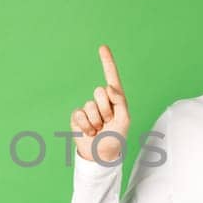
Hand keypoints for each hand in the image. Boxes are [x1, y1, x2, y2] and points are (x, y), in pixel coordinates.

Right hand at [70, 45, 130, 162]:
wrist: (100, 155)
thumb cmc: (116, 137)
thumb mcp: (125, 120)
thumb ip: (120, 102)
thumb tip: (109, 87)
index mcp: (116, 100)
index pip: (111, 77)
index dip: (107, 62)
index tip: (102, 47)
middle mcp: (102, 101)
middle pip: (100, 92)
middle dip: (106, 109)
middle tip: (108, 123)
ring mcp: (88, 108)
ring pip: (90, 106)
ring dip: (96, 121)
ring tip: (99, 130)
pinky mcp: (77, 117)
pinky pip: (79, 114)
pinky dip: (86, 126)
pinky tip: (90, 132)